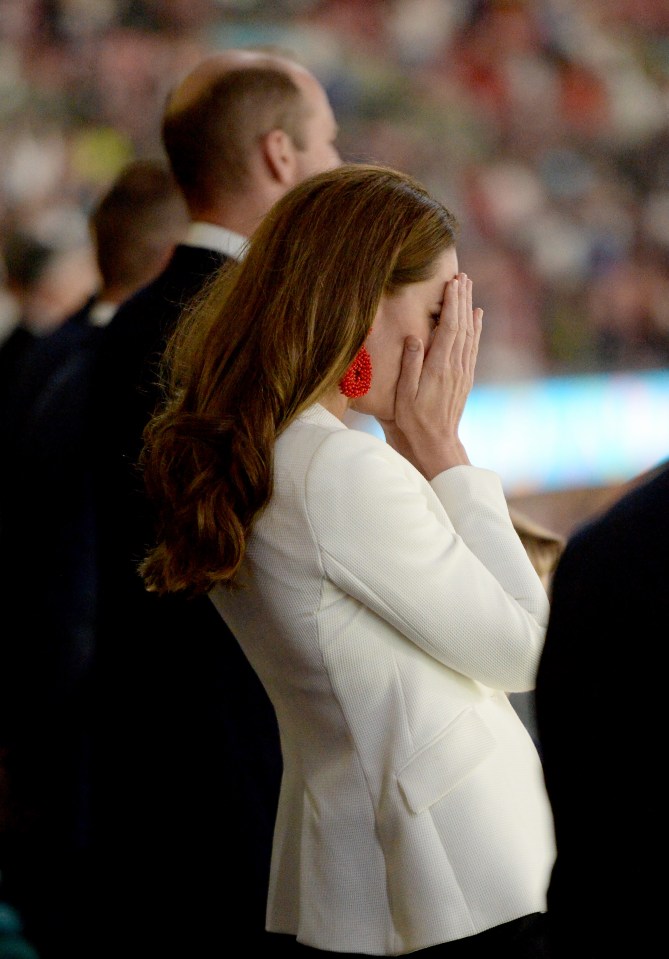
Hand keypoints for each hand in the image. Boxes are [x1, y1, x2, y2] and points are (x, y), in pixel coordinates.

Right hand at [380, 273, 482, 478]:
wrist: (437, 442)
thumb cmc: (414, 419)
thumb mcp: (405, 394)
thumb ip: (411, 365)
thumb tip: (416, 337)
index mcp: (439, 367)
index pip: (449, 328)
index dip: (452, 304)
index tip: (452, 283)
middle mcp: (456, 366)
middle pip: (463, 325)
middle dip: (462, 299)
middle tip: (462, 275)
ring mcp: (463, 372)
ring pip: (470, 333)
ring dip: (469, 308)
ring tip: (468, 288)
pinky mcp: (465, 377)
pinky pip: (473, 346)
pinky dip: (476, 328)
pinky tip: (477, 316)